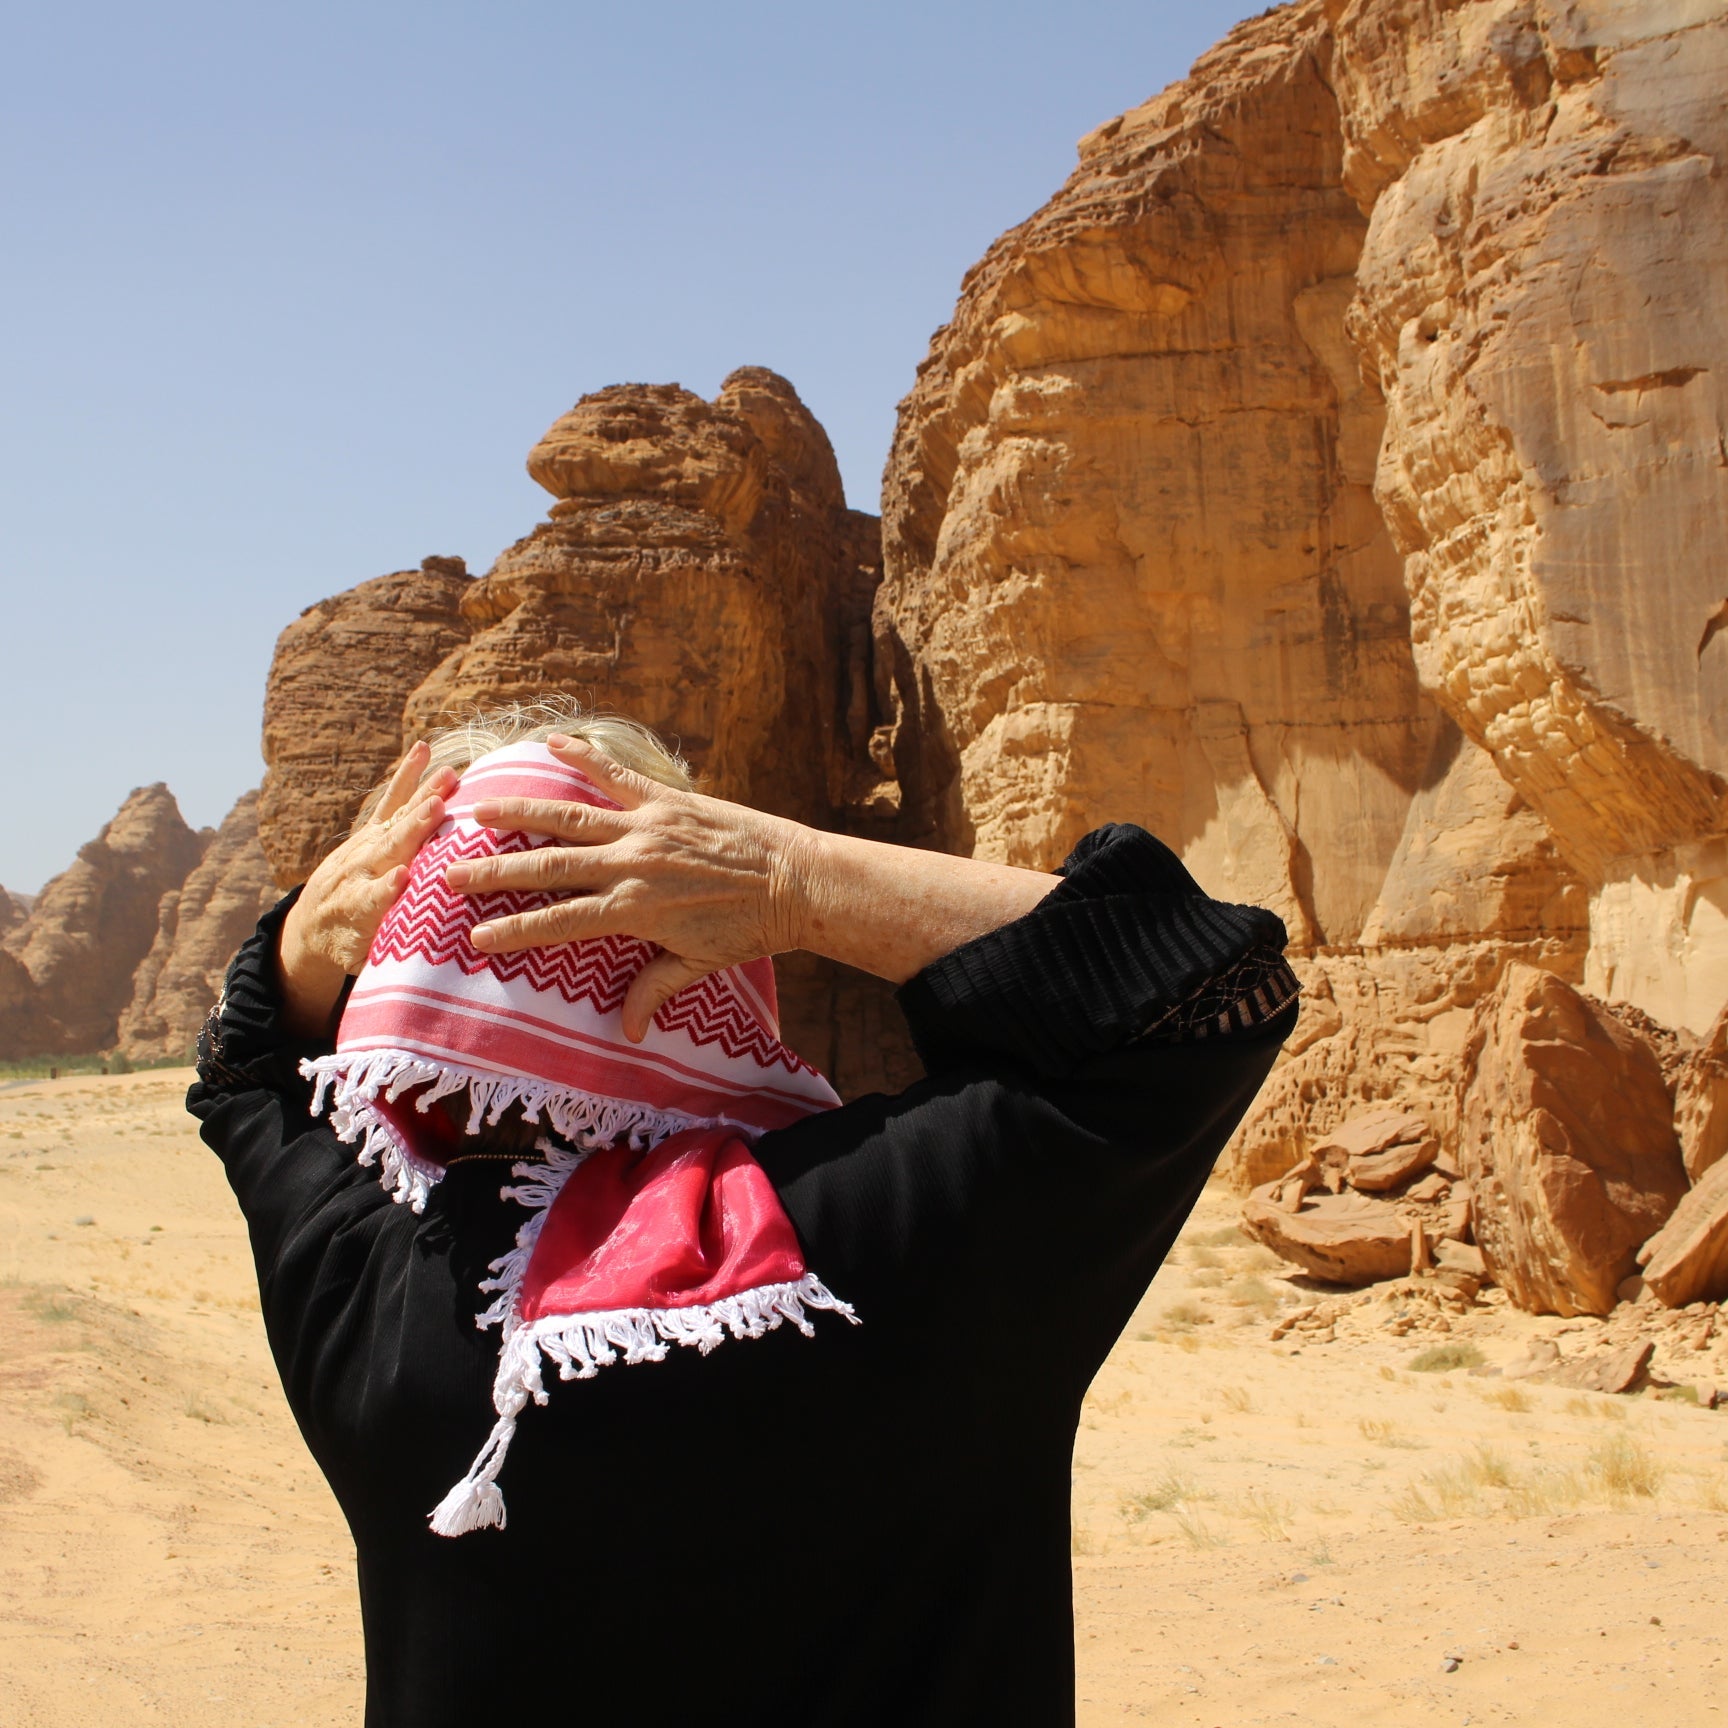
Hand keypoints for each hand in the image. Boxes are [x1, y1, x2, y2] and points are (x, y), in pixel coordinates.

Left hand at [276, 742, 456, 1036]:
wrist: (309, 926)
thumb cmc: (348, 947)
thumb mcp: (364, 962)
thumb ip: (389, 954)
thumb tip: (426, 962)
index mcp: (358, 911)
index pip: (374, 899)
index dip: (388, 889)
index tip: (404, 878)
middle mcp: (359, 874)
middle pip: (388, 851)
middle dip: (411, 831)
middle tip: (435, 810)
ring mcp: (364, 848)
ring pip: (394, 821)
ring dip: (420, 798)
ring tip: (447, 777)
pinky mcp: (369, 833)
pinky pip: (388, 802)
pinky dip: (406, 777)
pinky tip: (422, 750)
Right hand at [446, 734, 1060, 1043]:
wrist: (798, 880)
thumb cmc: (750, 929)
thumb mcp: (700, 966)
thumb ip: (656, 991)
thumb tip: (629, 1035)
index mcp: (635, 910)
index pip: (560, 923)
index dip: (516, 930)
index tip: (475, 937)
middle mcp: (632, 865)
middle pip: (549, 868)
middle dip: (496, 872)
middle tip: (450, 875)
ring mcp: (647, 827)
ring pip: (570, 818)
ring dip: (521, 812)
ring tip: (477, 810)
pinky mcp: (667, 800)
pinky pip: (616, 775)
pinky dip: (584, 757)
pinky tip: (551, 743)